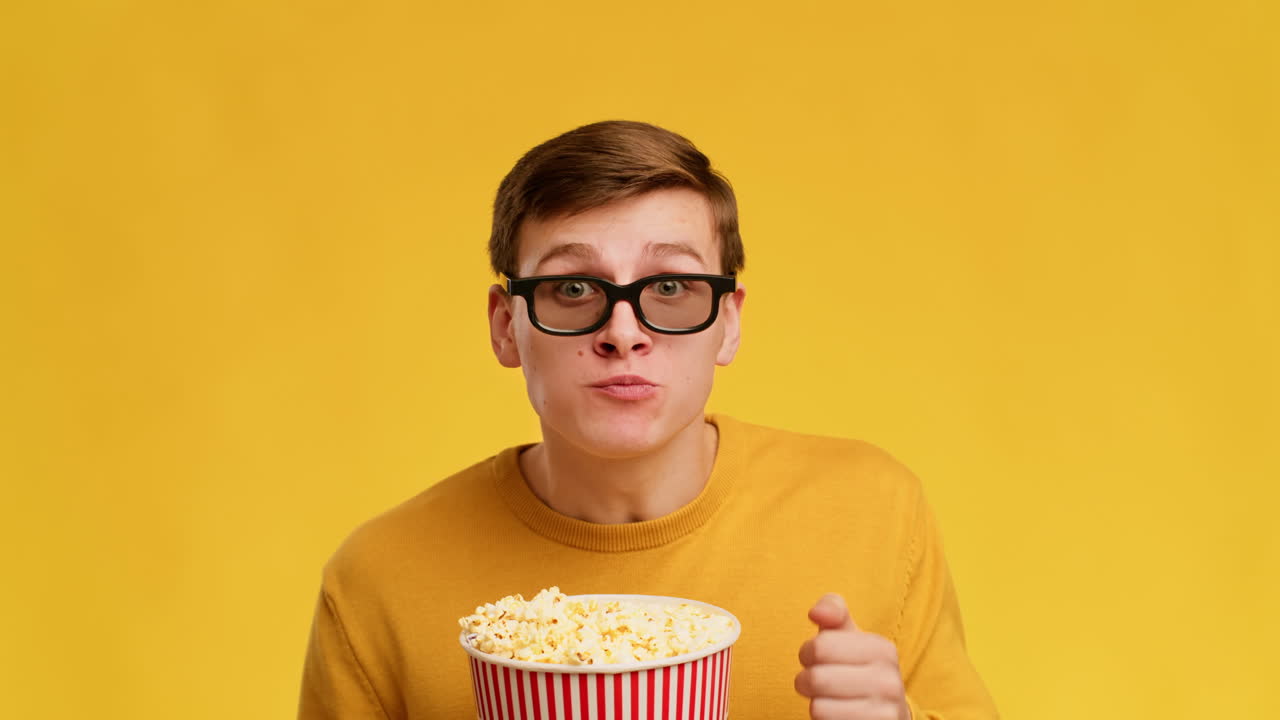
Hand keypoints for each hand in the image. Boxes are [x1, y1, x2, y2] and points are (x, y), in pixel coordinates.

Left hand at [794, 593, 909, 719]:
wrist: (885, 714)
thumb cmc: (856, 669)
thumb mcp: (848, 636)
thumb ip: (832, 611)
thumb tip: (816, 612)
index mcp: (882, 649)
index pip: (820, 646)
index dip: (808, 653)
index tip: (817, 658)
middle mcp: (889, 681)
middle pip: (816, 678)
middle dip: (806, 680)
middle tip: (817, 681)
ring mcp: (884, 712)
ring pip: (818, 707)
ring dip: (815, 703)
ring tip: (830, 699)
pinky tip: (839, 714)